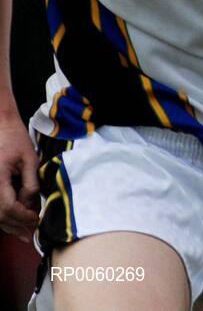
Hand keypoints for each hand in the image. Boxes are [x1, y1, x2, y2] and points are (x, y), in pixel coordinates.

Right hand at [0, 114, 38, 242]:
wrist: (0, 128)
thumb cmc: (15, 140)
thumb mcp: (30, 159)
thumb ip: (31, 183)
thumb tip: (31, 205)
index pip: (9, 208)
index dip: (24, 217)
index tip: (38, 219)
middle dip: (16, 225)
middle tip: (32, 233)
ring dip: (8, 225)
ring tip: (24, 234)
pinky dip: (2, 216)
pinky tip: (13, 222)